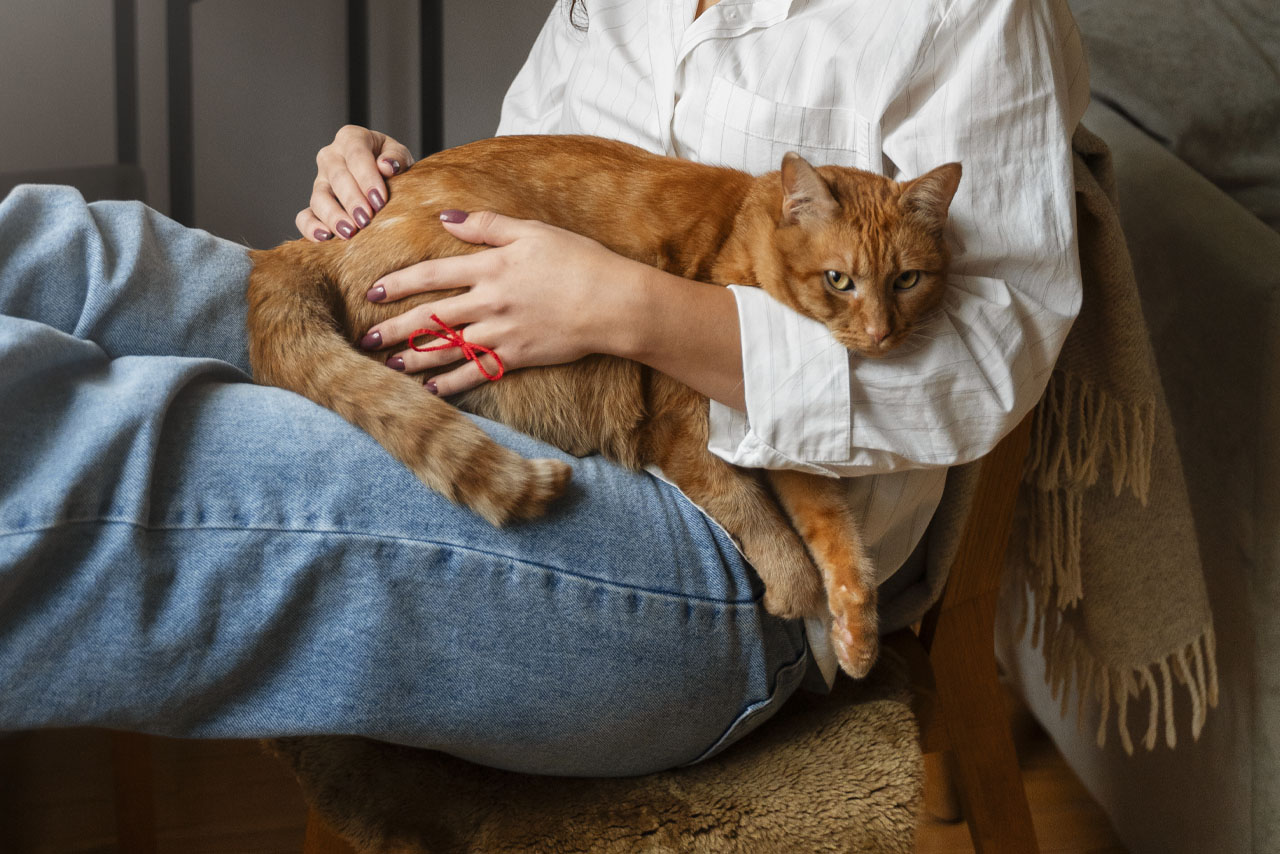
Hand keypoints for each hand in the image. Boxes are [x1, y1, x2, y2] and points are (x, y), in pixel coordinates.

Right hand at [297, 125, 414, 241]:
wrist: (387, 180)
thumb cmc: (392, 166)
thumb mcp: (400, 156)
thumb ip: (397, 158)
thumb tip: (386, 165)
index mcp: (351, 138)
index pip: (356, 154)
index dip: (367, 178)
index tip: (379, 200)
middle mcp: (331, 157)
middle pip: (337, 177)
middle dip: (352, 200)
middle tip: (366, 219)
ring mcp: (320, 181)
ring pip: (319, 197)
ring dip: (333, 216)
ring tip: (349, 232)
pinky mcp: (315, 204)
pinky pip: (304, 216)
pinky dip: (311, 227)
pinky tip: (325, 238)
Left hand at [361, 211, 641, 395]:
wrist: (612, 303)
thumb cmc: (579, 261)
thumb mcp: (533, 231)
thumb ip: (487, 226)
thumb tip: (446, 218)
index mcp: (489, 267)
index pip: (431, 274)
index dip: (399, 283)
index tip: (373, 291)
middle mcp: (488, 302)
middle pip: (429, 317)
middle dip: (393, 329)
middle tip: (365, 338)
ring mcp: (500, 333)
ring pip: (446, 349)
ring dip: (414, 359)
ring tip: (388, 368)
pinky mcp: (516, 356)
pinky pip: (475, 373)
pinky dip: (451, 384)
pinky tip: (431, 391)